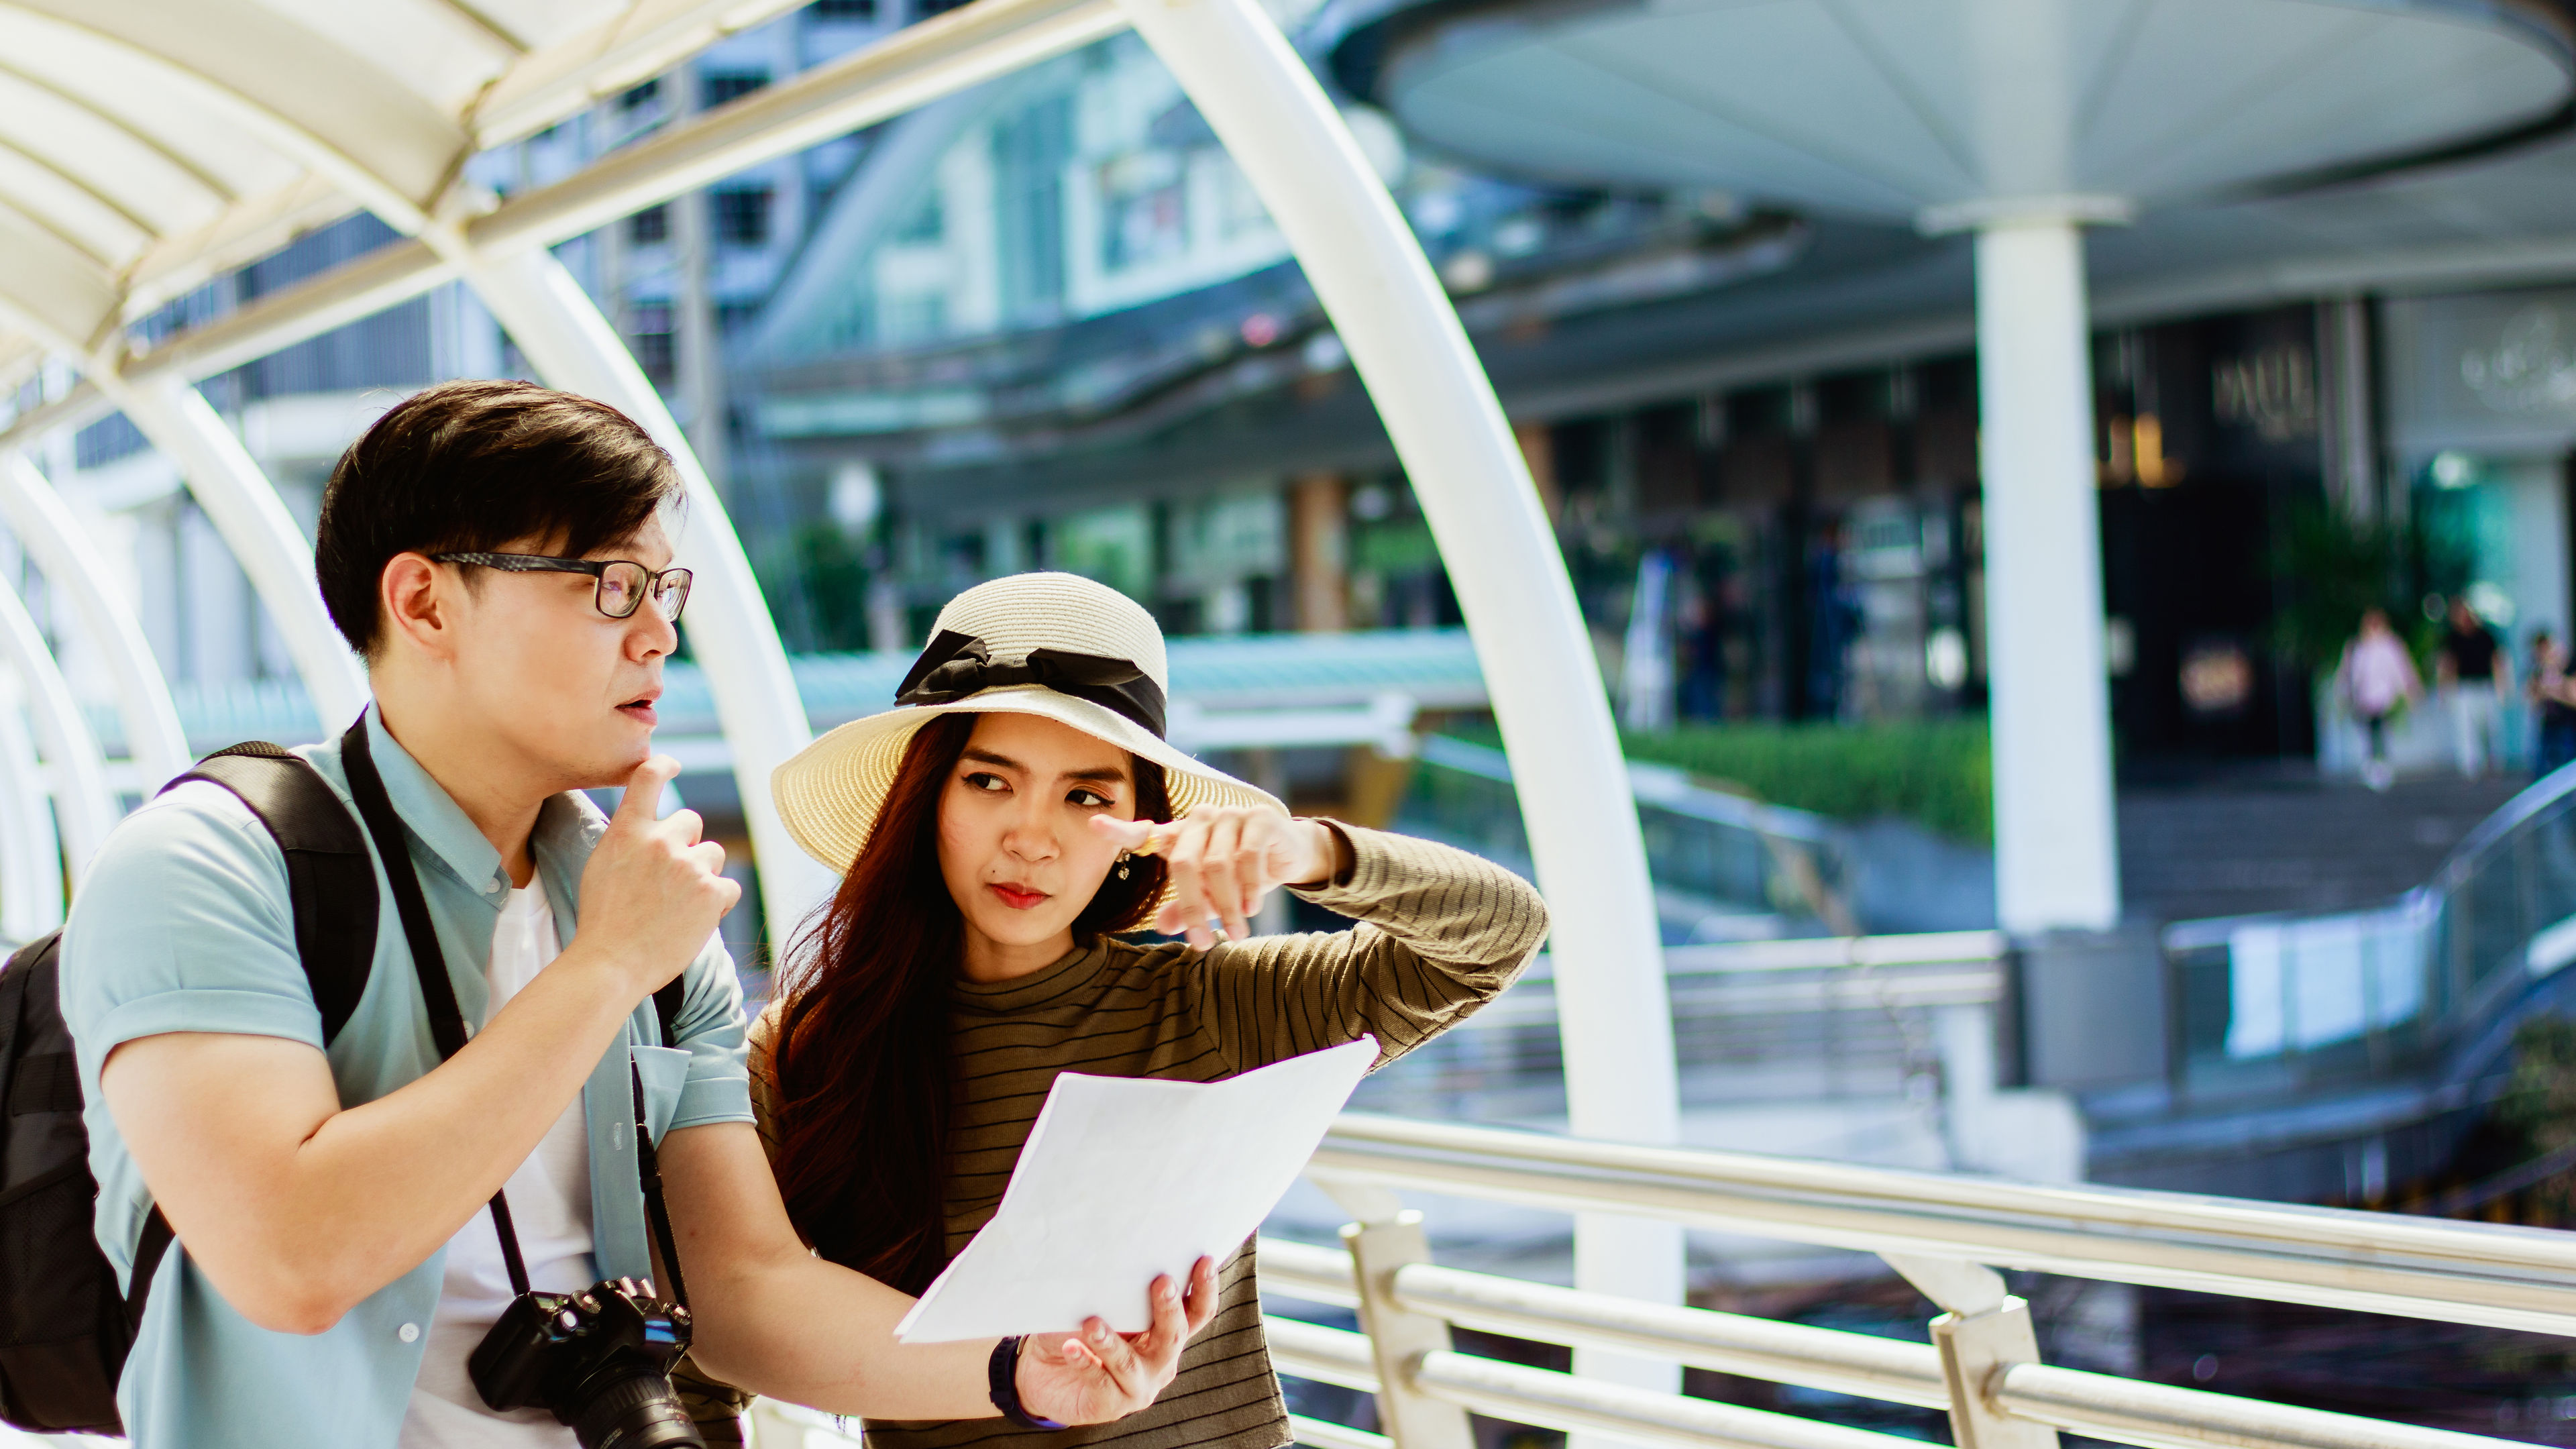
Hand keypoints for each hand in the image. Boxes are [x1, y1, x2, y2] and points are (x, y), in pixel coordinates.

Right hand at [570, 756, 738, 994]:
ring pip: (713, 854)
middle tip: (669, 879)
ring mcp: (688, 865)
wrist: (612, 963)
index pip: (647, 778)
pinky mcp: (712, 892)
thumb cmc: (602, 922)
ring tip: (679, 905)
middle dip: (687, 844)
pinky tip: (694, 921)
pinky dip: (718, 903)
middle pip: (691, 821)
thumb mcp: (602, 866)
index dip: (663, 766)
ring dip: (703, 873)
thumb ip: (628, 840)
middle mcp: (660, 841)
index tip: (672, 765)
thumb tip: (651, 828)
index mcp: (627, 831)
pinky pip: (728, 887)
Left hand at [1016, 1259, 1219, 1423]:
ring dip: (1112, 1343)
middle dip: (1169, 1309)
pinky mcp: (1110, 1406)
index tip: (1204, 1261)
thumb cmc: (1078, 1330)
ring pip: (1130, 1364)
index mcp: (1166, 1335)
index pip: (1197, 1313)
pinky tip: (1071, 1348)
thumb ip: (1116, 1295)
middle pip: (1174, 1337)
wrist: (1042, 1372)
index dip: (1205, 1289)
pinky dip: (1085, 1362)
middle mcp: (1160, 1362)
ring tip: (1092, 1324)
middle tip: (1162, 1282)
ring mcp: (1138, 1388)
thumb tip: (1113, 1262)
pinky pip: (1099, 1382)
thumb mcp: (1101, 1307)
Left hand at [1093, 806, 1340, 948]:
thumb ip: (1186, 908)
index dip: (1120, 830)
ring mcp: (1230, 814)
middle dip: (1193, 909)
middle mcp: (1200, 819)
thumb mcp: (1211, 896)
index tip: (1094, 825)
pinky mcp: (1259, 818)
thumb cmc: (1240, 875)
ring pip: (1217, 865)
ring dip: (1226, 906)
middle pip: (1183, 864)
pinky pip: (1247, 856)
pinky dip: (1249, 887)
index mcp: (1181, 835)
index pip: (1144, 832)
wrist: (1289, 856)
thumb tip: (1160, 927)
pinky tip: (1252, 908)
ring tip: (1237, 933)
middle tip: (1203, 943)